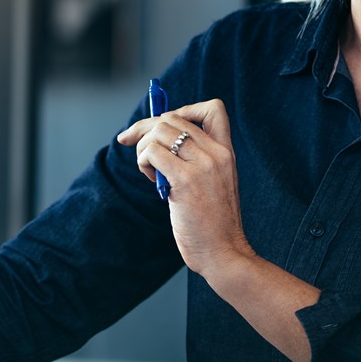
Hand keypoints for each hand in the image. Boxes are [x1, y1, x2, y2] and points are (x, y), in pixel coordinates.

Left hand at [117, 99, 255, 276]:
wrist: (224, 253)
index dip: (184, 109)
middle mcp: (217, 153)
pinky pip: (152, 153)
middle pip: (173, 117)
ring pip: (159, 131)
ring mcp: (202, 166)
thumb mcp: (213, 182)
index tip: (165, 125)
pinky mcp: (185, 181)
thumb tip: (156, 137)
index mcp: (226, 152)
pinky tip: (153, 180)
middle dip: (146, 127)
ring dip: (143, 148)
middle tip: (134, 145)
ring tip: (150, 172)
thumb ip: (195, 160)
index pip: (213, 108)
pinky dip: (143, 162)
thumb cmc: (213, 223)